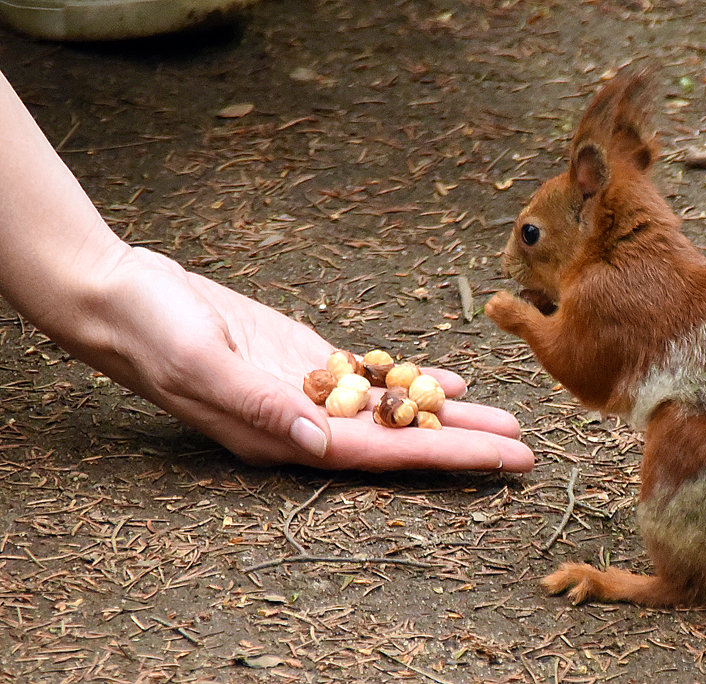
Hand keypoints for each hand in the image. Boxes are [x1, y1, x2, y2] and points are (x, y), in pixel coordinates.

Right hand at [72, 247, 533, 471]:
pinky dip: (413, 379)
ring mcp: (306, 392)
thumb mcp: (203, 365)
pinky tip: (452, 382)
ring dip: (450, 414)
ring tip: (506, 421)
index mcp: (283, 437)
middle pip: (401, 438)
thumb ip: (261, 406)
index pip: (383, 453)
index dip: (447, 455)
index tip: (501, 458)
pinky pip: (370, 376)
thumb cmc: (152, 331)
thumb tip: (323, 442)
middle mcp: (304, 424)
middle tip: (527, 449)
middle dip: (465, 444)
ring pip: (394, 409)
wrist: (121, 293)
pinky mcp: (302, 359)